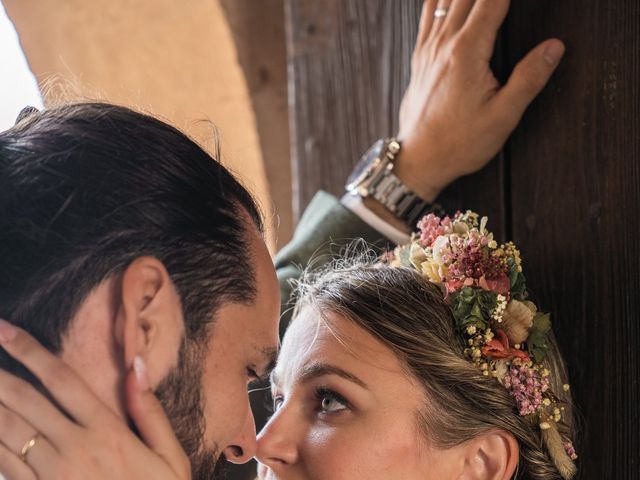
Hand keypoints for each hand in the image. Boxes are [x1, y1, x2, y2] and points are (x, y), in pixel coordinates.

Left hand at [0, 320, 190, 479]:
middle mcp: (73, 447)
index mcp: (106, 430)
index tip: (5, 329)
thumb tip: (136, 365)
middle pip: (24, 400)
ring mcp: (51, 476)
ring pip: (6, 431)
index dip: (30, 351)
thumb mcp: (169, 455)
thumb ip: (149, 409)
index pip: (62, 379)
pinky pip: (3, 466)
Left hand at [396, 0, 564, 201]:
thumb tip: (554, 47)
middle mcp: (444, 44)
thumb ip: (529, 78)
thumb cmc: (459, 143)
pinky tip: (448, 1)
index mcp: (467, 52)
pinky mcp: (420, 59)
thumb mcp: (502, 116)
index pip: (493, 0)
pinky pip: (428, 16)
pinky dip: (440, 1)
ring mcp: (428, 50)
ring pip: (445, 0)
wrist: (419, 160)